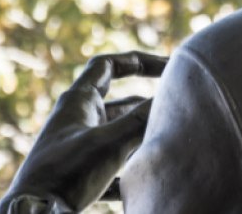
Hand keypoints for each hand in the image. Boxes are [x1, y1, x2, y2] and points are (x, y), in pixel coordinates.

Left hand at [0, 52, 167, 212]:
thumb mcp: (109, 143)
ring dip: (140, 136)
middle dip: (145, 103)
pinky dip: (130, 171)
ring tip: (167, 142)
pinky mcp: (78, 176)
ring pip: (116, 135)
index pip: (107, 65)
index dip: (138, 61)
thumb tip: (174, 96)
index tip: (168, 67)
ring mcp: (77, 148)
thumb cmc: (66, 174)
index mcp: (78, 102)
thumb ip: (141, 119)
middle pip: (117, 102)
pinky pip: (111, 168)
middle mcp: (77, 121)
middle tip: (175, 107)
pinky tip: (145, 181)